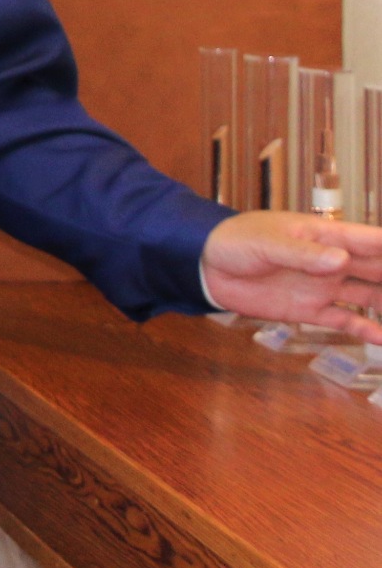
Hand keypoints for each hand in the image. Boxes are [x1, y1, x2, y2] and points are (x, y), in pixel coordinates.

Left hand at [203, 212, 381, 340]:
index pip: (374, 242)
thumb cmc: (234, 241)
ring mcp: (324, 286)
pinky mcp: (310, 309)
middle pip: (380, 271)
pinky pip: (346, 320)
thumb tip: (340, 260)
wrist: (204, 264)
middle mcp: (333, 261)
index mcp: (327, 236)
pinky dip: (367, 331)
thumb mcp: (266, 243)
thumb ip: (302, 254)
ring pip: (371, 297)